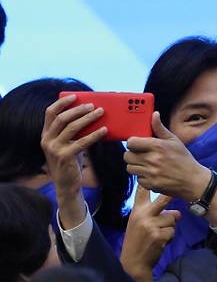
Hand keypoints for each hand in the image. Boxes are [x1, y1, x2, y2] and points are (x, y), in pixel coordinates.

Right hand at [41, 95, 106, 227]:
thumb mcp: (67, 145)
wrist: (66, 185)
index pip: (50, 113)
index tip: (75, 96)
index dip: (62, 103)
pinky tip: (104, 130)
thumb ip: (72, 133)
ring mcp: (54, 148)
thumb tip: (90, 116)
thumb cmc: (70, 162)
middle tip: (93, 105)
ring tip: (100, 113)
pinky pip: (82, 142)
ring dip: (88, 118)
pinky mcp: (65, 157)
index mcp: (46, 135)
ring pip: (72, 128)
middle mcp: (47, 140)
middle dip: (78, 109)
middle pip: (62, 118)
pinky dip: (94, 134)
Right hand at [120, 185, 180, 281]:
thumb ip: (158, 216)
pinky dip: (169, 238)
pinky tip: (160, 243)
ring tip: (159, 235)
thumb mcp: (141, 224)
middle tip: (177, 188)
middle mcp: (143, 215)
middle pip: (162, 200)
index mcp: (137, 211)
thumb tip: (178, 213)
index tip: (147, 169)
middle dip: (171, 195)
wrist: (134, 261)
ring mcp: (151, 225)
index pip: (141, 193)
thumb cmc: (139, 240)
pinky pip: (172, 231)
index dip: (146, 180)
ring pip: (172, 219)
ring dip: (170, 228)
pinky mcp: (158, 235)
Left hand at [125, 112, 208, 201]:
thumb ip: (160, 128)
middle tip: (141, 156)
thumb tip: (154, 114)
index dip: (132, 144)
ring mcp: (152, 173)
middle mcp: (153, 159)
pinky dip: (143, 178)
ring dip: (136, 167)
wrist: (193, 181)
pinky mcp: (152, 184)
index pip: (131, 143)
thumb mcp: (174, 141)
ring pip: (130, 168)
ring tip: (146, 165)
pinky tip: (152, 175)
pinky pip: (138, 179)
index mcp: (158, 146)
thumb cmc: (184, 160)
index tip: (137, 145)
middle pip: (127, 156)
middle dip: (132, 155)